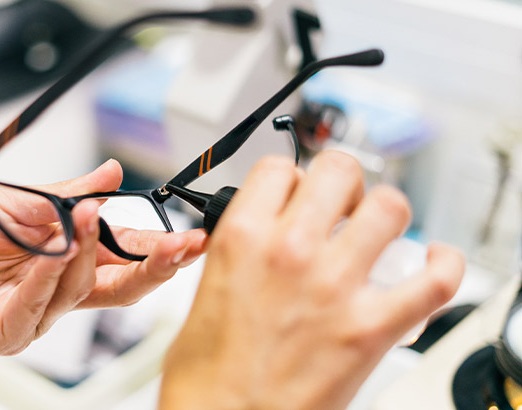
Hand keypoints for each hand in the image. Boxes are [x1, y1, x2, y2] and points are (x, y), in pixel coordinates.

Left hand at [0, 159, 205, 354]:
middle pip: (118, 288)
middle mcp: (54, 289)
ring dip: (89, 253)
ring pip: (80, 292)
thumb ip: (69, 194)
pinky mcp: (2, 331)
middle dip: (154, 267)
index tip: (194, 236)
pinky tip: (55, 252)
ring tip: (88, 218)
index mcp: (64, 258)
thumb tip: (112, 174)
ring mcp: (32, 315)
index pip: (124, 259)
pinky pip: (35, 308)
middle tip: (181, 245)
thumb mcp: (19, 201)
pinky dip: (47, 276)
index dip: (161, 250)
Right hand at [159, 152, 464, 409]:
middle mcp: (291, 252)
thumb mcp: (202, 293)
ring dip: (386, 214)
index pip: (279, 169)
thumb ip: (238, 254)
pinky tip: (434, 261)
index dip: (291, 179)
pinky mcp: (371, 328)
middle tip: (341, 205)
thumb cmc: (205, 376)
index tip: (296, 194)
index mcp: (242, 239)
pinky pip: (434, 281)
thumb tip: (262, 239)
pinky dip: (445, 264)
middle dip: (343, 183)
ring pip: (389, 208)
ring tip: (379, 231)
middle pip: (338, 171)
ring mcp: (335, 286)